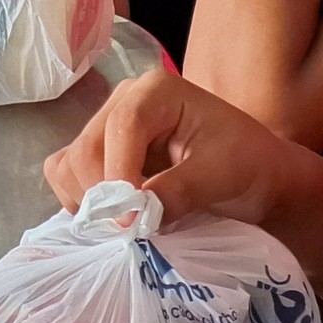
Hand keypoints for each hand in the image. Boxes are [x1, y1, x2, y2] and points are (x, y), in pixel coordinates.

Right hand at [43, 70, 298, 226]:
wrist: (255, 175)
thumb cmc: (246, 164)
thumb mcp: (219, 175)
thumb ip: (176, 191)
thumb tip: (134, 217)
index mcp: (156, 91)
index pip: (122, 125)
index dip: (120, 173)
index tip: (130, 220)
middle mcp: (123, 100)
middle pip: (87, 146)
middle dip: (103, 194)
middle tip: (130, 231)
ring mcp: (107, 126)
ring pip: (70, 163)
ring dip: (88, 200)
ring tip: (123, 226)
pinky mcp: (100, 154)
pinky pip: (68, 174)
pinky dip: (79, 200)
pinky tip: (110, 219)